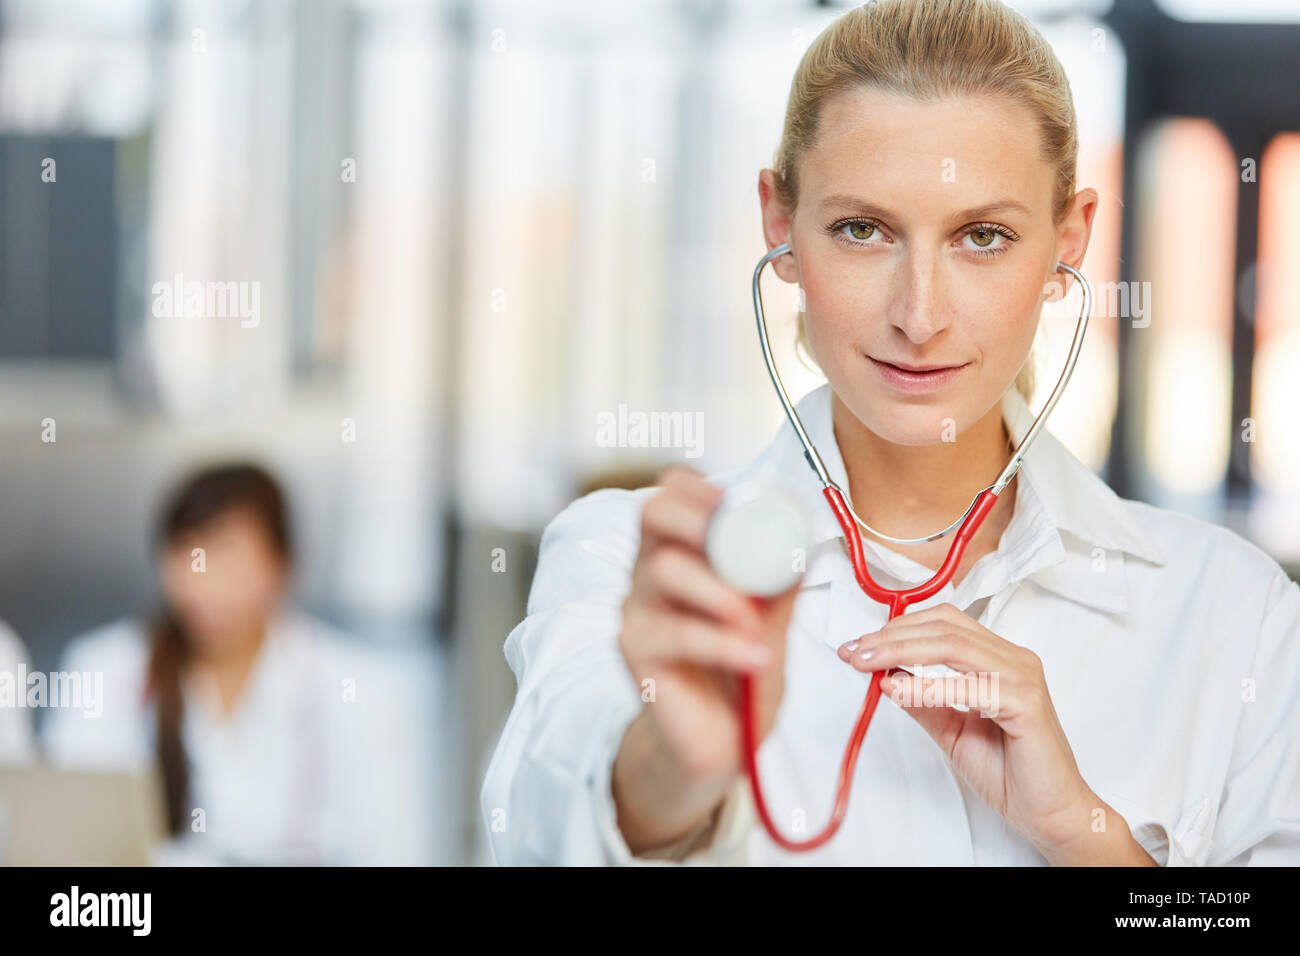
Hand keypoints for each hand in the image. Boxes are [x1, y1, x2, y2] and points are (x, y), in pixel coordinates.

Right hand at [613, 465, 800, 851]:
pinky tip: (756, 658)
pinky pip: (674, 633)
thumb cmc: (743, 670)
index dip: (709, 488)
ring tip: (756, 620)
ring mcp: (636, 610)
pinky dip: (722, 642)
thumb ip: (781, 578)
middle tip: (751, 548)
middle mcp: (648, 571)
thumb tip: (801, 533)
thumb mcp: (773, 618)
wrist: (722, 741)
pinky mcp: (635, 653)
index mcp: (680, 550)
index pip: (672, 491)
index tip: (755, 507)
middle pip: (654, 513)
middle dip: (706, 520)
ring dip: (721, 588)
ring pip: (663, 569)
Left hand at [836, 603, 1142, 862]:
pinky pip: (972, 686)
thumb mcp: (952, 731)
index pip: (944, 623)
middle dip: (890, 637)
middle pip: (944, 628)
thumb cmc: (1010, 772)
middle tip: (853, 652)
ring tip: (867, 664)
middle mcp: (1014, 659)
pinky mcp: (1026, 705)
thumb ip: (924, 701)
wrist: (1052, 814)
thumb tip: (885, 677)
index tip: (857, 647)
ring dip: (902, 651)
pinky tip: (900, 692)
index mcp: (999, 658)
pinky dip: (930, 686)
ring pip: (954, 646)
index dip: (897, 629)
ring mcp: (1023, 678)